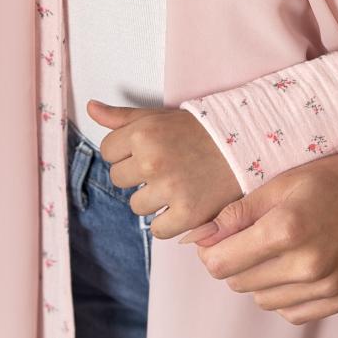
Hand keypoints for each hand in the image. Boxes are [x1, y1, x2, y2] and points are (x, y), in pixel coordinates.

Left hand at [87, 99, 243, 238]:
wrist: (246, 144)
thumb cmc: (200, 131)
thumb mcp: (161, 116)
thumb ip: (123, 117)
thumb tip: (91, 107)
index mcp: (144, 134)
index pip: (108, 152)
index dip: (127, 152)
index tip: (150, 149)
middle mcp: (153, 160)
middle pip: (118, 180)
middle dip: (138, 175)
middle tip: (167, 165)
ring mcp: (169, 189)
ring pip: (136, 206)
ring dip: (154, 199)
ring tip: (178, 182)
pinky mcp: (186, 214)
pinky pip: (158, 229)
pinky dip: (169, 221)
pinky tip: (185, 202)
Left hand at [180, 152, 337, 324]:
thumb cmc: (337, 178)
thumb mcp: (284, 181)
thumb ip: (240, 211)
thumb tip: (201, 236)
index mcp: (286, 230)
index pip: (220, 263)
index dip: (211, 249)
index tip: (219, 236)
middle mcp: (305, 265)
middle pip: (237, 283)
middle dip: (235, 260)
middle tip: (252, 235)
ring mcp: (326, 286)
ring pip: (262, 300)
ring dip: (259, 278)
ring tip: (279, 248)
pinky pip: (291, 312)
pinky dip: (285, 294)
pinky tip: (297, 266)